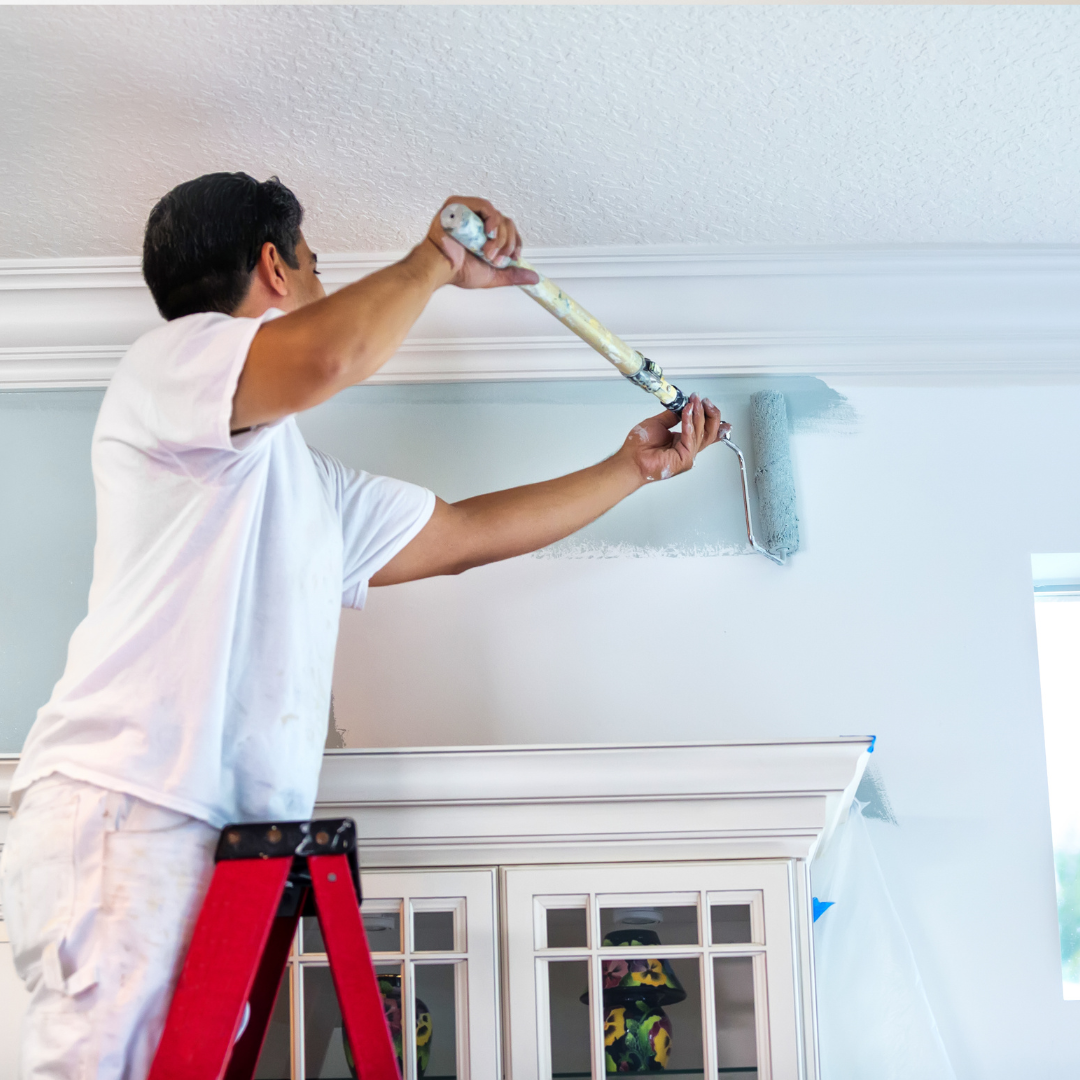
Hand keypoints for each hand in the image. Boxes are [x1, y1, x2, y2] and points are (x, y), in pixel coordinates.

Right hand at [424, 196, 539, 288]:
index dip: (515, 243)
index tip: (513, 258)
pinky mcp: (459, 205)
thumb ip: (512, 275)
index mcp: (484, 234)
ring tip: (488, 252)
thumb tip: (534, 278)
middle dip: (507, 243)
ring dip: (500, 236)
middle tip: (496, 259)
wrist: (439, 268)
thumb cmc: (457, 271)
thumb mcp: (492, 275)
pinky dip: (492, 219)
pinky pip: (484, 205)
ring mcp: (469, 212)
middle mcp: (477, 222)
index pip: (509, 230)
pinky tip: (488, 233)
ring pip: (498, 216)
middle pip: (506, 223)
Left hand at [618, 395, 728, 483]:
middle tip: (704, 401)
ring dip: (698, 414)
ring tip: (694, 402)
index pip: (704, 429)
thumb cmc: (639, 447)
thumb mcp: (658, 423)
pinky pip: (690, 438)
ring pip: (701, 433)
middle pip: (709, 432)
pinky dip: (689, 422)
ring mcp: (688, 455)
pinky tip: (687, 412)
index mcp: (684, 442)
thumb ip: (673, 416)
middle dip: (710, 414)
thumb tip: (682, 405)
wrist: (631, 459)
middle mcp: (688, 448)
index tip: (705, 402)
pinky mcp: (685, 458)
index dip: (709, 415)